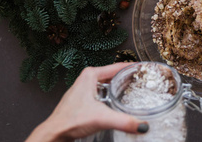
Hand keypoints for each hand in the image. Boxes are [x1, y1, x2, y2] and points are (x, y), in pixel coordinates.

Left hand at [26, 63, 148, 141]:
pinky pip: (105, 92)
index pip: (119, 67)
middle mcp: (88, 78)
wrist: (54, 134)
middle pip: (115, 74)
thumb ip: (124, 121)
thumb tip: (143, 125)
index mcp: (91, 75)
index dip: (134, 68)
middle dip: (130, 78)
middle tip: (145, 81)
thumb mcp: (101, 118)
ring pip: (110, 83)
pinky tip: (122, 102)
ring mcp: (86, 88)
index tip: (147, 70)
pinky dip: (115, 95)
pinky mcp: (86, 99)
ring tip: (137, 90)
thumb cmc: (69, 121)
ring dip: (122, 87)